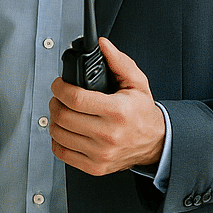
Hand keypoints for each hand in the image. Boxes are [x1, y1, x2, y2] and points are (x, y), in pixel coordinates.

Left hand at [49, 37, 165, 175]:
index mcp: (117, 111)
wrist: (157, 143)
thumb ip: (118, 61)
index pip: (74, 98)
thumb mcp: (137, 83)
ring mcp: (101, 153)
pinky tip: (67, 131)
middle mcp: (108, 135)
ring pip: (58, 134)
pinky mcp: (95, 166)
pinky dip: (57, 140)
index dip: (60, 87)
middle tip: (60, 97)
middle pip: (62, 116)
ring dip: (55, 120)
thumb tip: (103, 46)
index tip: (60, 84)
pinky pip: (61, 152)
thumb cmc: (143, 113)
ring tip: (64, 112)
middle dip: (56, 102)